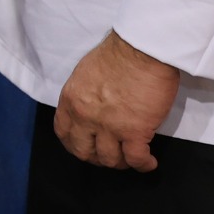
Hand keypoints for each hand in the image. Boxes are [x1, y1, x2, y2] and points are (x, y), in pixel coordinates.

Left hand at [53, 33, 179, 170]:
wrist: (142, 49)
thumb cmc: (119, 54)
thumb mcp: (86, 73)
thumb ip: (84, 94)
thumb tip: (93, 106)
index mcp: (71, 100)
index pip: (64, 133)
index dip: (75, 144)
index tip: (86, 147)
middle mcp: (85, 116)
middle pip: (83, 151)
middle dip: (96, 158)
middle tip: (110, 155)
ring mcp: (109, 126)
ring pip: (110, 159)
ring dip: (121, 162)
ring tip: (131, 158)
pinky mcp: (135, 131)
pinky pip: (136, 159)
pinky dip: (143, 164)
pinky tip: (149, 162)